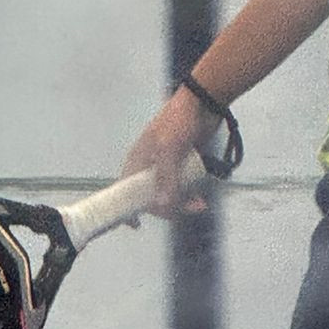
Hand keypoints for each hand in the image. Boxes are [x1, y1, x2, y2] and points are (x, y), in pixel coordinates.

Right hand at [119, 93, 218, 221]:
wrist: (203, 103)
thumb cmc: (179, 121)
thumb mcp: (169, 150)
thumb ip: (167, 179)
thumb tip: (164, 206)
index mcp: (138, 160)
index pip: (125, 189)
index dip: (127, 207)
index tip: (134, 225)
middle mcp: (150, 165)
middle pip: (151, 196)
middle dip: (167, 207)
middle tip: (186, 210)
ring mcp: (167, 166)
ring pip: (169, 194)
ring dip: (182, 203)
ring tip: (199, 205)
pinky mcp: (183, 165)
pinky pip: (183, 187)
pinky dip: (190, 195)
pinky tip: (200, 200)